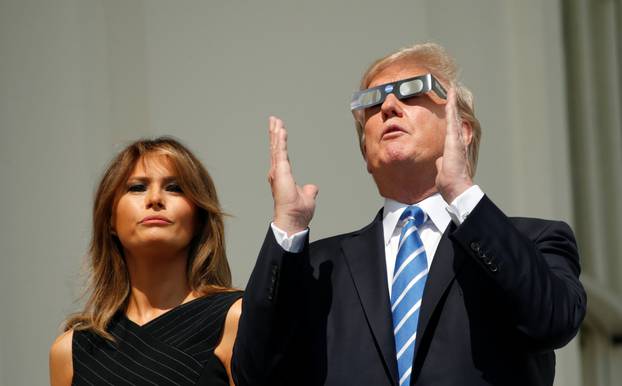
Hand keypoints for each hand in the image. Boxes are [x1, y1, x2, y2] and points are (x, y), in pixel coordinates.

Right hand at [268, 116, 317, 234]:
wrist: (293, 219)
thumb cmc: (297, 212)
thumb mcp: (307, 197)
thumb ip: (309, 190)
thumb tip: (312, 187)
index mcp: (282, 176)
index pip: (281, 155)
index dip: (279, 142)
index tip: (278, 131)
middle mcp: (277, 172)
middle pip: (276, 148)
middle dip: (274, 133)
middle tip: (273, 120)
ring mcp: (277, 171)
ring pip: (277, 147)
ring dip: (276, 133)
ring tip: (275, 120)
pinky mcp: (280, 171)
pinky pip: (281, 152)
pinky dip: (281, 140)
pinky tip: (280, 130)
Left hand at [435, 88, 472, 203]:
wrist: (456, 187)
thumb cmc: (450, 182)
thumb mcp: (442, 170)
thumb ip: (441, 163)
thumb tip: (439, 161)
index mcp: (452, 147)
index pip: (450, 128)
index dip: (449, 116)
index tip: (448, 106)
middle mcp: (456, 141)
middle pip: (453, 119)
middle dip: (452, 105)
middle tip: (452, 91)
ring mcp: (456, 139)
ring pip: (453, 117)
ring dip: (452, 102)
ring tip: (451, 89)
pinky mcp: (454, 139)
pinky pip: (451, 119)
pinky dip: (451, 108)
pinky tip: (450, 97)